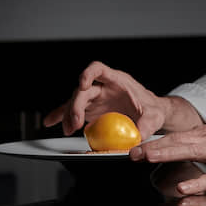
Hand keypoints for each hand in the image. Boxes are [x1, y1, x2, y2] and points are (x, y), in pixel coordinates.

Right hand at [43, 61, 202, 138]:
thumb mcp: (154, 116)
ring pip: (76, 101)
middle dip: (76, 106)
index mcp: (118, 80)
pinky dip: (61, 116)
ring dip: (68, 115)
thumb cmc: (154, 109)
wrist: (153, 114)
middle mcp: (104, 87)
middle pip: (83, 90)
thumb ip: (146, 125)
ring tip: (68, 130)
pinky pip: (74, 111)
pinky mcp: (93, 109)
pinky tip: (50, 122)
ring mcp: (97, 98)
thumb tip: (138, 137)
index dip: (88, 74)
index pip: (99, 69)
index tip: (82, 84)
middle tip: (75, 124)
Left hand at [130, 123, 205, 194]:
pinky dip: (196, 183)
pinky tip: (181, 188)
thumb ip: (205, 142)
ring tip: (147, 158)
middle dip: (154, 147)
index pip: (178, 136)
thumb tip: (184, 144)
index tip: (136, 148)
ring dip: (167, 154)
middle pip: (178, 141)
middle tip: (132, 152)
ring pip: (190, 152)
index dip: (156, 142)